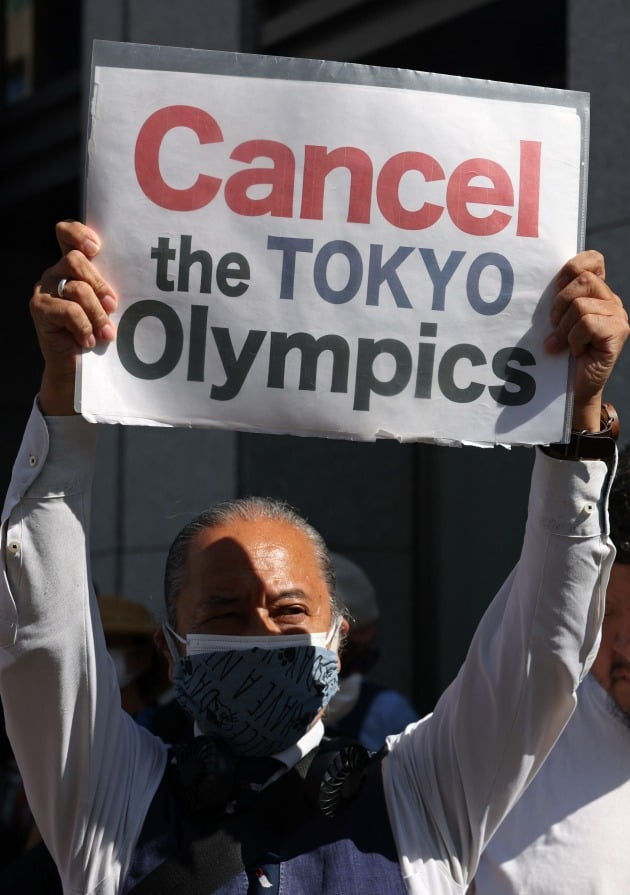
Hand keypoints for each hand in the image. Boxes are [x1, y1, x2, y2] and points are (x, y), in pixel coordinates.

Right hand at [29, 220, 116, 414]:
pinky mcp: (39, 308)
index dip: (79, 233)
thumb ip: (109, 288)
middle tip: (113, 306)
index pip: (67, 233)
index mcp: (73, 265)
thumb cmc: (97, 332)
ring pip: (76, 287)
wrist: (76, 367)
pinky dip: (83, 326)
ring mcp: (45, 289)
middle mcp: (56, 272)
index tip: (96, 248)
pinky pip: (67, 310)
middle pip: (76, 260)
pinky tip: (88, 341)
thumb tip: (137, 282)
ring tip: (106, 333)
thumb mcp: (106, 306)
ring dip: (96, 313)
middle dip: (100, 285)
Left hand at [545, 250, 628, 430]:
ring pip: (581, 305)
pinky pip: (587, 324)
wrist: (576, 387)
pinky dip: (574, 339)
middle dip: (560, 303)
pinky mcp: (618, 332)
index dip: (572, 267)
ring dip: (564, 327)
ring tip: (563, 343)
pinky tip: (576, 351)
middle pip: (582, 280)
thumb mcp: (557, 321)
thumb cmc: (563, 353)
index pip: (593, 260)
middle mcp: (611, 300)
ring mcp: (618, 316)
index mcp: (597, 293)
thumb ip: (558, 301)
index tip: (555, 287)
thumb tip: (537, 282)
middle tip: (554, 324)